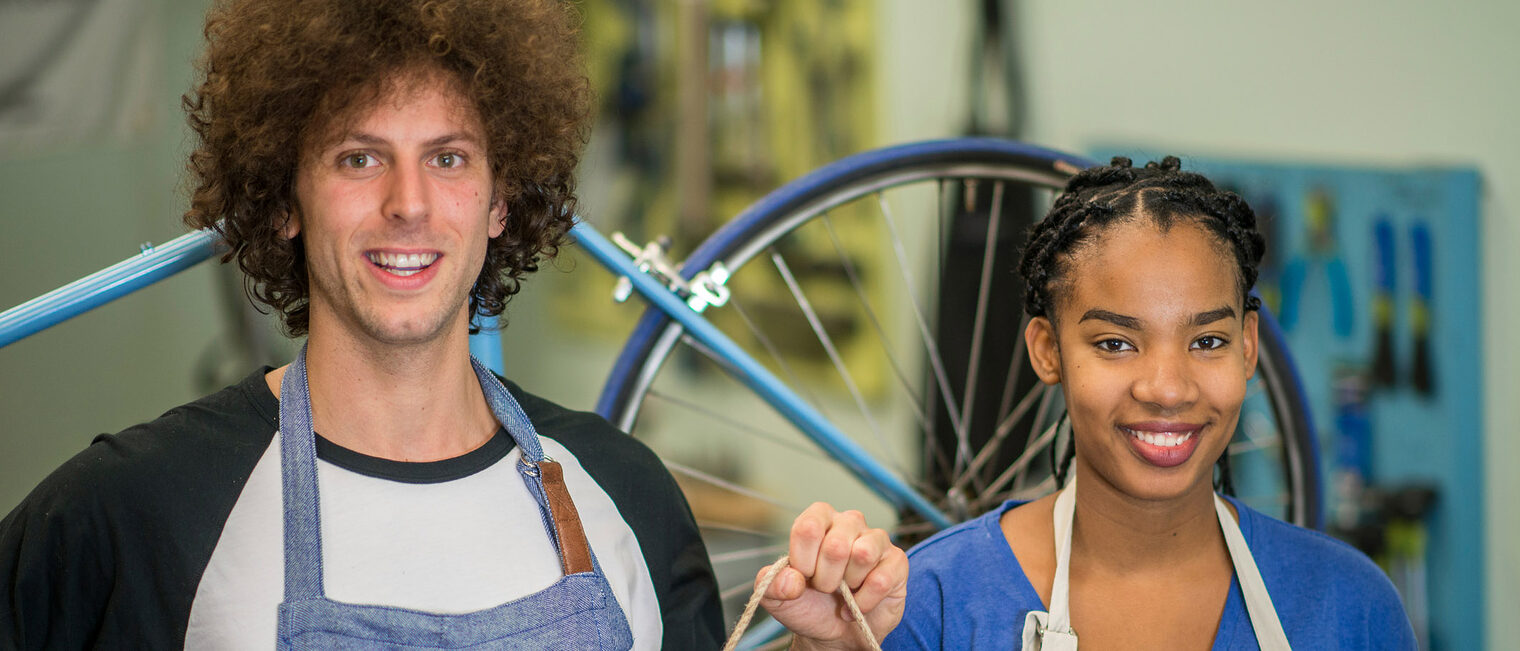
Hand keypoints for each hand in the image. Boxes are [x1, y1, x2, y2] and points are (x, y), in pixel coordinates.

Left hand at [757, 503, 908, 649]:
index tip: (803, 577)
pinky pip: (881, 579)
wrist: (836, 634)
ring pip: (862, 554)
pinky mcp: (896, 562)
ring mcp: (876, 540)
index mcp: (819, 520)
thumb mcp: (777, 598)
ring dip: (848, 585)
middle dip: (825, 579)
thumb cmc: (808, 606)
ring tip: (844, 592)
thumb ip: (771, 584)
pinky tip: (858, 605)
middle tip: (825, 588)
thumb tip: (792, 580)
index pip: (808, 527)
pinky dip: (864, 602)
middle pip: (835, 544)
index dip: (802, 560)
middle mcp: (849, 522)